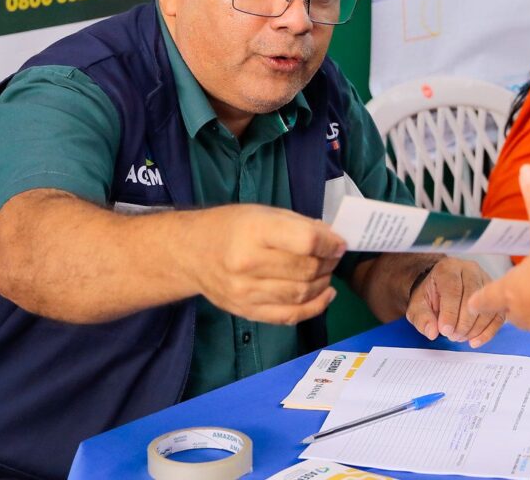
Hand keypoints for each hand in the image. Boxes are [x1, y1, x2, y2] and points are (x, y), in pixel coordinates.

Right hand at [188, 204, 345, 324]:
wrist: (191, 253)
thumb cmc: (230, 227)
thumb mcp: (264, 212)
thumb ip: (299, 225)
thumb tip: (332, 240)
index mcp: (254, 231)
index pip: (306, 242)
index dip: (330, 244)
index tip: (338, 243)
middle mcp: (248, 264)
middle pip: (306, 270)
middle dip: (329, 263)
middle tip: (333, 257)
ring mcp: (245, 292)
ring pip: (301, 294)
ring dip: (323, 284)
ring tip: (326, 273)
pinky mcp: (246, 311)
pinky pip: (288, 316)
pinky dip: (314, 308)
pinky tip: (325, 296)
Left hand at [406, 257, 504, 347]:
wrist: (441, 288)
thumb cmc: (431, 296)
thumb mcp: (418, 305)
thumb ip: (422, 318)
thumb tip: (432, 332)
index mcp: (448, 268)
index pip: (453, 289)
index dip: (450, 312)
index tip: (445, 331)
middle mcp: (470, 270)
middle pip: (473, 297)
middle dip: (463, 322)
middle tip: (453, 336)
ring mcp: (485, 280)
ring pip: (487, 307)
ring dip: (474, 328)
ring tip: (460, 337)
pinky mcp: (495, 295)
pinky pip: (497, 315)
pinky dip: (487, 332)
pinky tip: (474, 342)